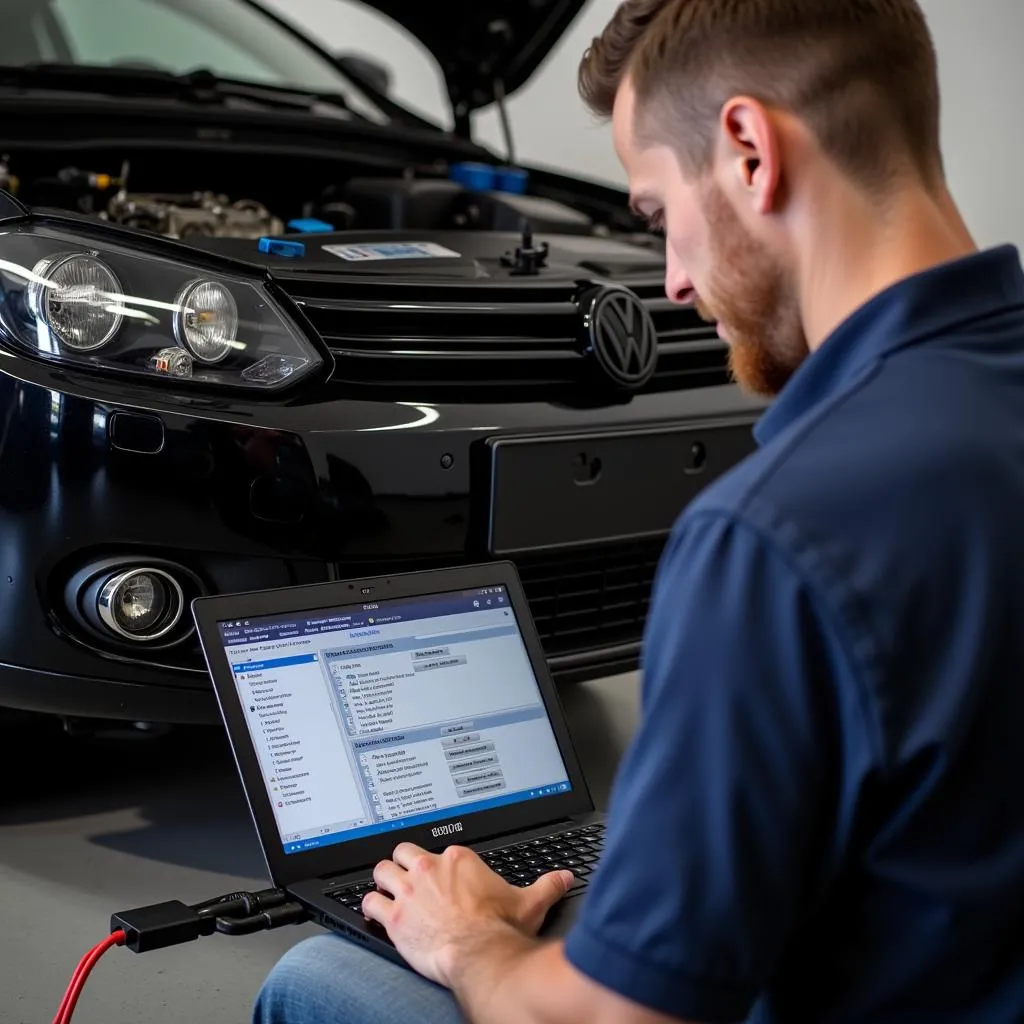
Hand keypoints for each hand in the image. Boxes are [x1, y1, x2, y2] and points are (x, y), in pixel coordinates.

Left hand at [362, 842, 573, 986]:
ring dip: (383, 881)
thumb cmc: (500, 930)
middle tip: (406, 877)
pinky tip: (377, 912)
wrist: (481, 957)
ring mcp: (410, 892)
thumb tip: (564, 877)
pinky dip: (371, 907)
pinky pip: (370, 903)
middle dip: (402, 863)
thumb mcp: (529, 903)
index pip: (436, 848)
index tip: (438, 874)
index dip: (435, 862)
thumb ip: (546, 885)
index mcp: (458, 859)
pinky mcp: (396, 918)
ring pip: (382, 871)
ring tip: (387, 890)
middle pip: (403, 851)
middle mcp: (430, 869)